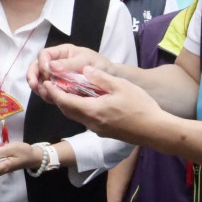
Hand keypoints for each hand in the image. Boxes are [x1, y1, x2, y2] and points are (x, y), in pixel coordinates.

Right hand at [28, 45, 107, 102]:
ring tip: (44, 93)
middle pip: (37, 67)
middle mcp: (56, 63)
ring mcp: (56, 75)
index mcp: (62, 53)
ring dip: (38, 87)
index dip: (42, 64)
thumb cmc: (98, 65)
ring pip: (40, 79)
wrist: (109, 77)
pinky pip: (48, 89)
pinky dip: (46, 94)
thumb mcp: (86, 61)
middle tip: (34, 85)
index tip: (47, 73)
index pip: (44, 55)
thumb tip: (51, 66)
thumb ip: (69, 64)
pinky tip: (50, 97)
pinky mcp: (59, 86)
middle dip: (33, 76)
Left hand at [44, 68, 164, 145]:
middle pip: (67, 111)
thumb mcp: (121, 86)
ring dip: (68, 104)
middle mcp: (91, 122)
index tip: (47, 82)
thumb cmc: (140, 107)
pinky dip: (79, 109)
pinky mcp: (104, 132)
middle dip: (57, 98)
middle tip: (52, 85)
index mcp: (92, 110)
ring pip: (76, 116)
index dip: (54, 92)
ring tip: (65, 91)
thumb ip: (100, 78)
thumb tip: (84, 69)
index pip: (65, 101)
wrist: (155, 130)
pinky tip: (84, 101)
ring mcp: (97, 129)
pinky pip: (85, 119)